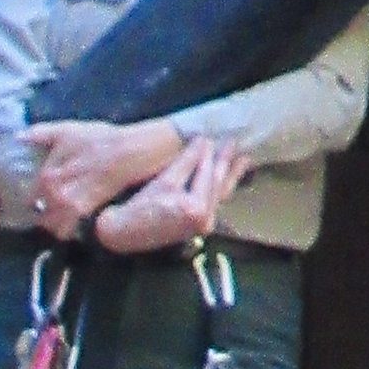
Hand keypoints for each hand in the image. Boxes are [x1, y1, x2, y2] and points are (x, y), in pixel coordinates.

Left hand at [27, 118, 179, 237]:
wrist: (128, 152)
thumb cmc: (98, 139)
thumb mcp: (67, 130)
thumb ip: (40, 134)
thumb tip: (17, 137)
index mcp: (46, 175)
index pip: (29, 197)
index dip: (31, 198)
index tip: (34, 200)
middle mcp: (53, 193)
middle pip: (39, 214)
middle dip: (42, 213)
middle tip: (48, 210)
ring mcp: (69, 205)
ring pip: (52, 225)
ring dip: (53, 223)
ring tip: (60, 218)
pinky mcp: (84, 212)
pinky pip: (67, 230)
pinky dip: (67, 229)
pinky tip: (72, 222)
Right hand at [94, 137, 246, 253]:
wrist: (125, 233)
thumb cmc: (141, 207)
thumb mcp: (165, 181)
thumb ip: (187, 161)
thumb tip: (203, 140)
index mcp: (197, 209)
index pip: (207, 174)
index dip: (208, 153)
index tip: (210, 136)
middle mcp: (205, 220)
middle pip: (218, 185)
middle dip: (226, 163)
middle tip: (234, 143)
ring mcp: (203, 225)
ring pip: (219, 194)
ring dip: (230, 175)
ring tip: (243, 159)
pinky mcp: (198, 226)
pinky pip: (214, 203)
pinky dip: (221, 188)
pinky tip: (228, 178)